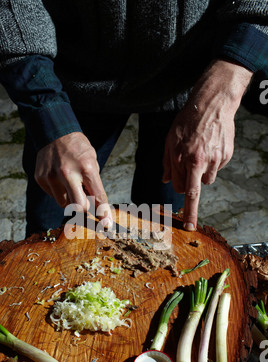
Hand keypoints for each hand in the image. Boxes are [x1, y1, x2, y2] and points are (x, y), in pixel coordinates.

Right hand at [35, 132, 112, 227]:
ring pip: (65, 204)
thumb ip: (94, 185)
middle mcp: (68, 173)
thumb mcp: (92, 162)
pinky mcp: (41, 178)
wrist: (54, 132)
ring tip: (70, 182)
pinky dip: (59, 191)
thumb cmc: (78, 149)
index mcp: (86, 168)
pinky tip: (59, 177)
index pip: (97, 196)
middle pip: (79, 206)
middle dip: (85, 210)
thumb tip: (98, 210)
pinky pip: (53, 196)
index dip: (103, 213)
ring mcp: (52, 176)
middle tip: (87, 206)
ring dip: (70, 198)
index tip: (106, 224)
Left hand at [163, 60, 252, 230]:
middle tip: (191, 222)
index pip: (181, 189)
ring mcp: (215, 159)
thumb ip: (168, 163)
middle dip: (191, 205)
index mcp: (184, 159)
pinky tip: (209, 149)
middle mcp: (200, 161)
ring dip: (201, 175)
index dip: (182, 205)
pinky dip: (212, 163)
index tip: (188, 225)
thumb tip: (166, 181)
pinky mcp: (226, 155)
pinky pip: (216, 168)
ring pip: (206, 180)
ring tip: (199, 156)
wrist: (212, 105)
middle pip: (194, 192)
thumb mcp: (170, 141)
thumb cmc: (187, 122)